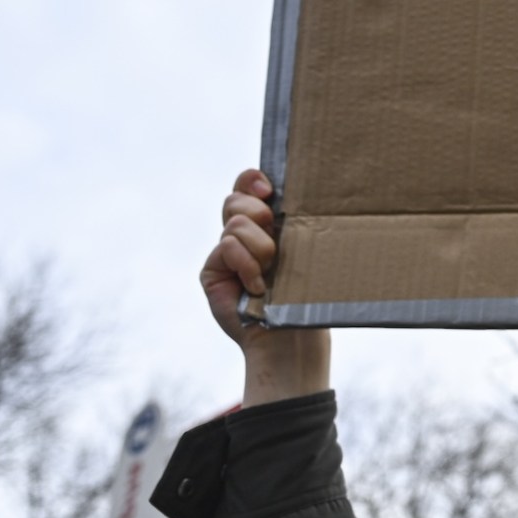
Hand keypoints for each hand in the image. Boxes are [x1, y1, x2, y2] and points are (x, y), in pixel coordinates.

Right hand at [200, 169, 329, 406]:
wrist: (292, 337)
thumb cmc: (305, 295)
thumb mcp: (305, 250)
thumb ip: (292, 221)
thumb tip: (289, 190)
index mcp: (264, 224)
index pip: (247, 185)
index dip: (252, 180)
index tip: (270, 191)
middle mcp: (240, 236)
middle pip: (236, 200)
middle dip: (259, 213)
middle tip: (276, 241)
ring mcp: (224, 253)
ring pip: (235, 223)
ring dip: (261, 248)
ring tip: (271, 272)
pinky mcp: (212, 271)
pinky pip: (227, 246)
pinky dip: (246, 265)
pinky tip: (256, 287)